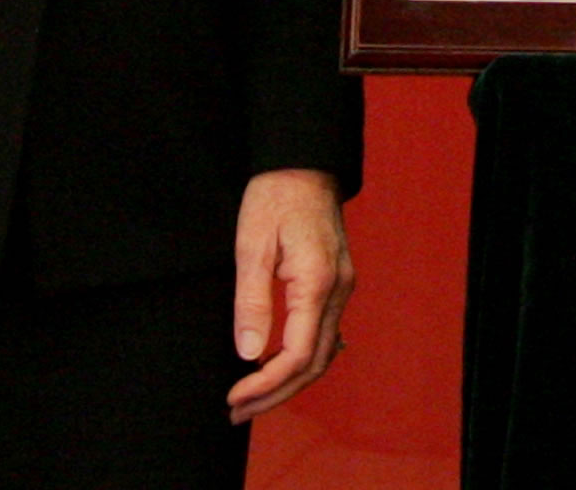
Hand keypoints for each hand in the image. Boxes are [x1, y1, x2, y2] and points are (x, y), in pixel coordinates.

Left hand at [227, 168, 353, 423]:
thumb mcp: (251, 247)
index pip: (297, 354)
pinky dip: (303, 359)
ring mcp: (342, 286)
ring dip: (288, 381)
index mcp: (317, 282)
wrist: (302, 163)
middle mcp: (338, 290)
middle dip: (276, 394)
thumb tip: (249, 354)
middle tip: (237, 411)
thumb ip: (251, 302)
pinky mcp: (336, 282)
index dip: (265, 383)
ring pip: (323, 352)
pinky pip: (325, 334)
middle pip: (315, 363)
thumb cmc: (274, 198)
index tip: (233, 396)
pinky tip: (279, 367)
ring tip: (251, 397)